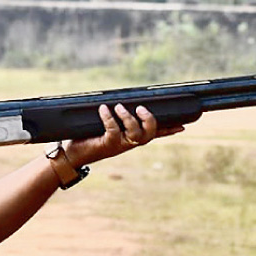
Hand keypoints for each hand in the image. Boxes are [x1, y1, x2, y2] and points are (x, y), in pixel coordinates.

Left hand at [62, 103, 184, 167]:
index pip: (154, 134)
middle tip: (141, 108)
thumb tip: (121, 100)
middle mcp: (128, 143)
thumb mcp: (106, 127)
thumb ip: (116, 118)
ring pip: (135, 134)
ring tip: (120, 107)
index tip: (183, 126)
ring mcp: (119, 145)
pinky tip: (104, 109)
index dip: (168, 131)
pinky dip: (109, 118)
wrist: (72, 155)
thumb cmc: (88, 138)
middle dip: (150, 121)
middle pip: (150, 135)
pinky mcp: (107, 145)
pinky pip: (113, 130)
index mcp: (131, 139)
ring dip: (129, 118)